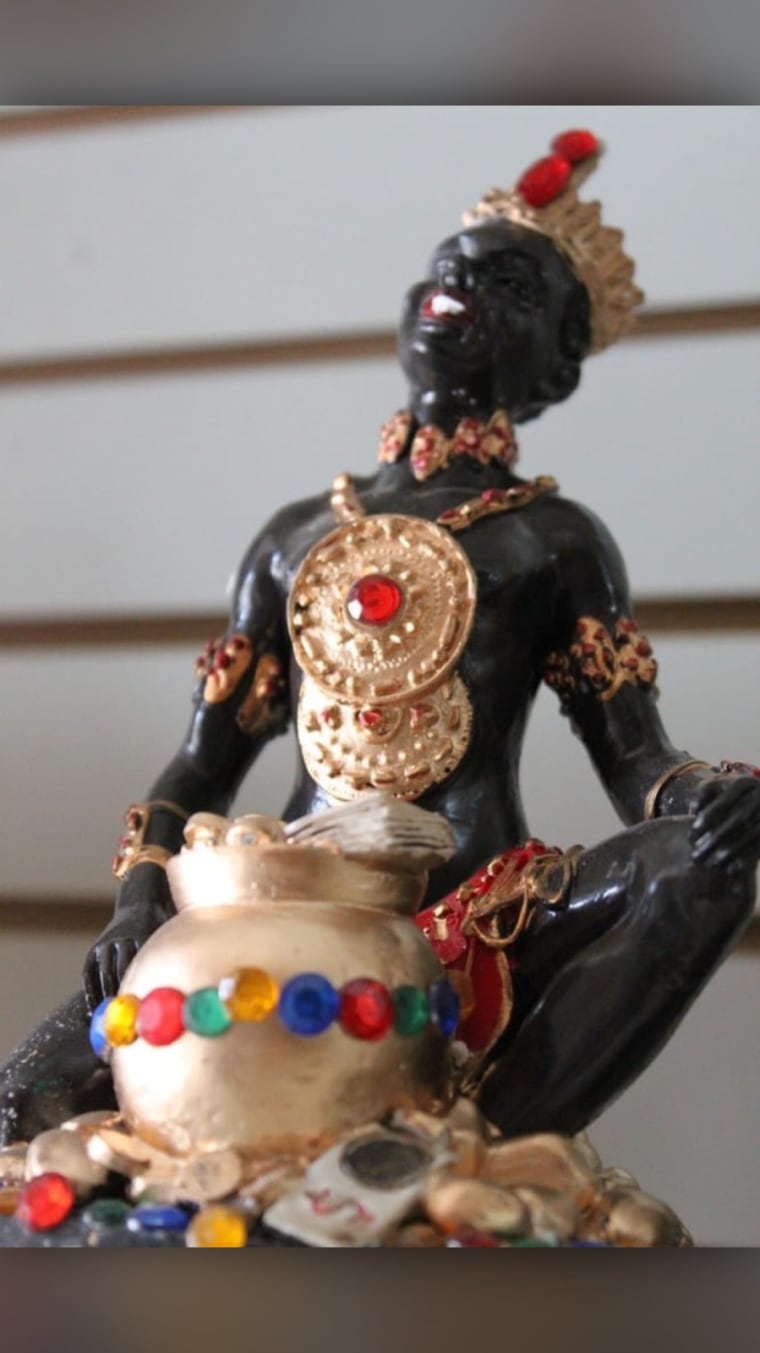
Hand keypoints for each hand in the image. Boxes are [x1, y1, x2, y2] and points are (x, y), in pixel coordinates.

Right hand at [83, 866, 172, 1011]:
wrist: (142, 902)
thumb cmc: (164, 928)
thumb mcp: (172, 939)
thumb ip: (174, 962)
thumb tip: (186, 992)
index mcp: (142, 935)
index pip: (141, 966)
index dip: (142, 989)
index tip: (145, 1013)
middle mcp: (123, 937)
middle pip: (122, 971)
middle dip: (125, 996)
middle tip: (126, 1022)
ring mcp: (107, 942)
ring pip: (105, 973)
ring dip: (107, 996)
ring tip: (111, 1020)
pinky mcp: (95, 949)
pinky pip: (90, 973)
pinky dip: (92, 990)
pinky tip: (95, 1008)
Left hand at [689, 774, 759, 872]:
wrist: (758, 797)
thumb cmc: (729, 792)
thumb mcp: (716, 785)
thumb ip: (702, 793)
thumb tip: (694, 808)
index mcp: (744, 783)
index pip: (724, 801)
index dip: (708, 815)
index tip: (693, 829)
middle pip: (737, 819)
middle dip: (716, 838)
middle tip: (698, 854)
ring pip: (750, 834)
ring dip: (731, 851)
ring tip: (712, 864)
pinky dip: (748, 858)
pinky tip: (732, 869)